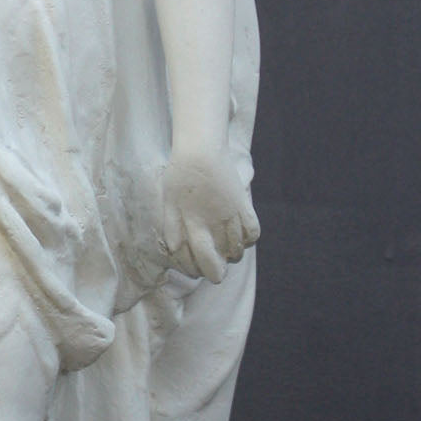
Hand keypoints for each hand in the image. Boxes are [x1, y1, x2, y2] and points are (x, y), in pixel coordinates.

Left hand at [160, 150, 259, 282]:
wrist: (201, 149)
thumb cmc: (179, 174)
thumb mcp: (168, 202)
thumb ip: (171, 228)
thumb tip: (176, 251)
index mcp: (191, 223)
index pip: (198, 260)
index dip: (197, 270)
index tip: (195, 271)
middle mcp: (213, 223)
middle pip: (220, 260)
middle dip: (216, 270)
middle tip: (213, 268)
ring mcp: (231, 215)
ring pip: (237, 249)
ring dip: (231, 255)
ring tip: (224, 251)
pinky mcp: (243, 204)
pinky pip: (253, 232)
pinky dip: (248, 240)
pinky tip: (240, 238)